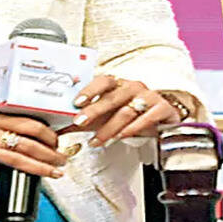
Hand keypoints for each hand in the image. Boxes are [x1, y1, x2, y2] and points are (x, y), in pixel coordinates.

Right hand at [0, 114, 66, 177]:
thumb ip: (5, 127)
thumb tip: (36, 139)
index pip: (29, 124)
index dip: (48, 135)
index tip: (59, 144)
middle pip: (26, 143)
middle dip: (49, 154)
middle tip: (62, 162)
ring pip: (15, 160)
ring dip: (38, 168)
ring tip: (54, 174)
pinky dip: (10, 178)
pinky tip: (22, 183)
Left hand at [62, 75, 179, 147]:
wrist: (165, 118)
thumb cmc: (133, 115)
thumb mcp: (108, 116)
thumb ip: (85, 121)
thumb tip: (58, 129)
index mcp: (119, 84)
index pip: (103, 81)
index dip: (89, 90)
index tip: (76, 102)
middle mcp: (134, 88)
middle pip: (112, 97)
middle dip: (94, 110)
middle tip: (80, 121)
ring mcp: (149, 97)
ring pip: (127, 111)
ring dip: (110, 127)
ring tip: (97, 140)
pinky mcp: (162, 109)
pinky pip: (147, 118)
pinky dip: (132, 129)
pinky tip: (121, 137)